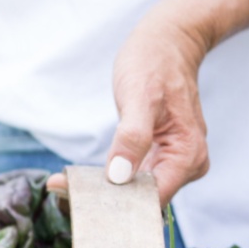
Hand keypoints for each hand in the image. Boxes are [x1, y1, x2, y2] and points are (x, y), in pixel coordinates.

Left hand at [49, 0, 248, 206]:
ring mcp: (175, 163)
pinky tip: (83, 179)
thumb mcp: (138, 97)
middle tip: (61, 191)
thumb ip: (132, 138)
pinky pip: (135, 179)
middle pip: (142, 201)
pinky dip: (110, 181)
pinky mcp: (161, 158)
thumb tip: (119, 176)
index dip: (115, 206)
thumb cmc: (155, 63)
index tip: (76, 201)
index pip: (150, 199)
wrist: (169, 42)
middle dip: (104, 202)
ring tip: (65, 186)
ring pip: (136, 193)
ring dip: (103, 193)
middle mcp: (187, 166)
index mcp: (187, 157)